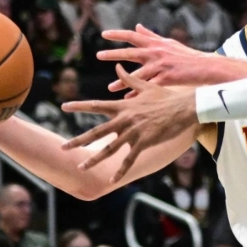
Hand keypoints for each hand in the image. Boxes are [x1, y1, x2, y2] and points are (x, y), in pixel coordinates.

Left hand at [61, 64, 197, 181]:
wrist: (184, 107)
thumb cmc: (167, 97)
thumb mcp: (146, 86)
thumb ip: (129, 80)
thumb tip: (117, 67)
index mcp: (123, 106)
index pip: (96, 106)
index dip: (79, 106)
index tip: (63, 107)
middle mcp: (125, 119)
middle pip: (96, 131)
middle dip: (78, 140)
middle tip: (63, 148)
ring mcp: (134, 132)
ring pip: (110, 148)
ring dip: (94, 159)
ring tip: (81, 167)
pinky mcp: (144, 142)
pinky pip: (129, 159)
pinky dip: (121, 170)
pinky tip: (112, 179)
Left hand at [100, 25, 208, 91]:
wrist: (206, 67)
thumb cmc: (189, 56)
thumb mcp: (169, 43)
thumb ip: (151, 36)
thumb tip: (137, 26)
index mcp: (156, 43)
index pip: (133, 35)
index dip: (118, 34)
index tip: (104, 34)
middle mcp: (156, 52)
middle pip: (130, 52)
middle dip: (113, 54)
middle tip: (98, 55)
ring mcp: (161, 65)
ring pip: (137, 74)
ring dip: (121, 82)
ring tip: (110, 88)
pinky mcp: (166, 78)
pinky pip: (148, 87)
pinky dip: (138, 94)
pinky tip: (129, 99)